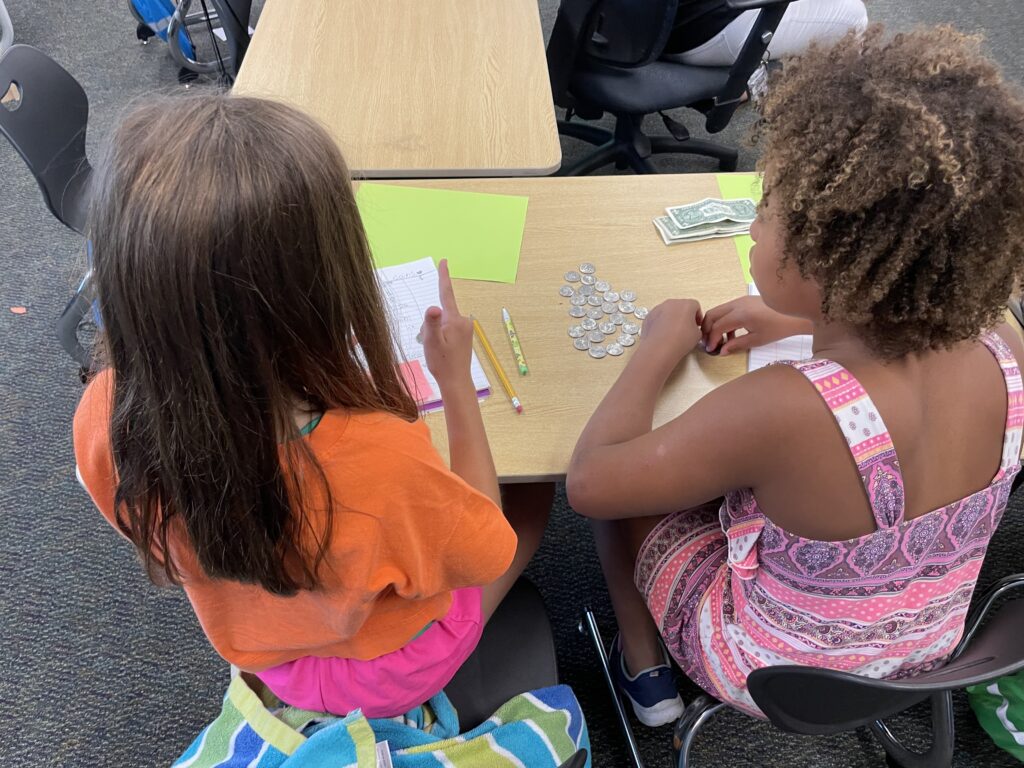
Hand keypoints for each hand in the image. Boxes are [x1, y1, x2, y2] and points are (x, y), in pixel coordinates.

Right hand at [420, 260, 473, 388]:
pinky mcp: (465, 336)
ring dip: (435, 332)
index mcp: (455, 319)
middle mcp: (464, 321)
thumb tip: (434, 308)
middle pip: (440, 313)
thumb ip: (431, 323)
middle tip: (433, 344)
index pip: (447, 293)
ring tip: (438, 349)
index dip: (443, 276)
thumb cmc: (442, 362)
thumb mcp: (432, 342)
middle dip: (431, 325)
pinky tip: (443, 350)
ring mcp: (466, 328)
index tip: (444, 261)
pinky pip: (448, 329)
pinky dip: (441, 336)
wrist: (456, 381)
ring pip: (443, 322)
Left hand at [637, 299, 702, 363]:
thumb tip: (692, 328)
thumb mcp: (697, 335)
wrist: (659, 349)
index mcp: (686, 304)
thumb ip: (696, 327)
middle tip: (686, 328)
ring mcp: (658, 308)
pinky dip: (661, 323)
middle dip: (684, 316)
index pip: (695, 306)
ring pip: (668, 311)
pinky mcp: (649, 316)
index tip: (697, 325)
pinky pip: (658, 317)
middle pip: (681, 307)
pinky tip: (663, 335)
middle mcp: (671, 303)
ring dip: (672, 319)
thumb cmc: (681, 340)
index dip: (697, 316)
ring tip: (673, 333)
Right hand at [701, 295, 809, 354]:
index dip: (711, 339)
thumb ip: (736, 345)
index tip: (711, 350)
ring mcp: (741, 300)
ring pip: (718, 310)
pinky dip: (724, 320)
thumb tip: (721, 351)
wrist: (795, 314)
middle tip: (709, 343)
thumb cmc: (778, 328)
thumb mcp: (756, 340)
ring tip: (720, 340)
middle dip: (706, 329)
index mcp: (741, 314)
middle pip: (712, 314)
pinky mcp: (745, 300)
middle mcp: (738, 304)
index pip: (717, 326)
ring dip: (714, 324)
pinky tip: (731, 334)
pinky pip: (727, 309)